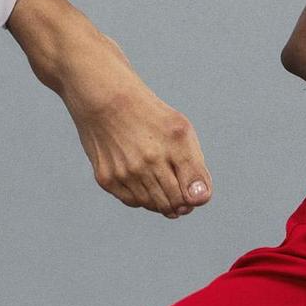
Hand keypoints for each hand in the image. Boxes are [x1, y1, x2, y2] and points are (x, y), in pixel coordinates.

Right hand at [64, 72, 212, 219]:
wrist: (106, 100)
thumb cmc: (149, 117)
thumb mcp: (181, 132)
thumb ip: (195, 168)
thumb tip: (200, 200)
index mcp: (174, 148)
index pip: (192, 195)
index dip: (194, 198)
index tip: (191, 191)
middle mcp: (149, 162)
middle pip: (173, 203)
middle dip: (180, 202)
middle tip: (175, 189)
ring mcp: (126, 173)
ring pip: (153, 205)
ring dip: (161, 200)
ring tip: (157, 180)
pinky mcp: (107, 178)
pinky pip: (132, 201)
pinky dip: (141, 197)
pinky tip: (140, 180)